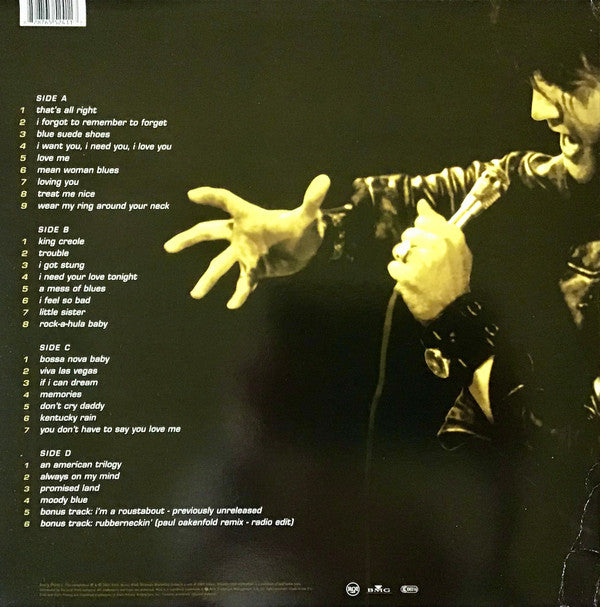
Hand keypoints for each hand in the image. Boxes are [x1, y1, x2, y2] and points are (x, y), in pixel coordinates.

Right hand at [164, 175, 330, 308]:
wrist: (307, 246)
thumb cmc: (303, 225)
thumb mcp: (308, 215)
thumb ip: (312, 201)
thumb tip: (325, 180)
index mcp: (249, 216)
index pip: (227, 203)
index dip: (211, 197)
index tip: (192, 194)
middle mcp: (241, 234)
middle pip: (209, 233)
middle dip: (189, 239)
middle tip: (169, 247)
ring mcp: (245, 253)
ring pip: (220, 265)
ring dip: (208, 279)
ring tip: (195, 294)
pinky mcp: (254, 269)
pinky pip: (243, 282)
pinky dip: (239, 294)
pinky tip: (232, 305)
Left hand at [387, 199, 471, 322]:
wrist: (452, 308)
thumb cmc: (455, 278)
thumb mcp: (457, 249)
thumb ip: (439, 223)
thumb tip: (421, 203)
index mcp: (453, 236)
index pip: (423, 220)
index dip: (421, 231)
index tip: (425, 242)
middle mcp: (439, 245)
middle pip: (409, 233)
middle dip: (410, 245)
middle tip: (419, 259)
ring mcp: (424, 259)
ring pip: (400, 249)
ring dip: (404, 261)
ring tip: (416, 271)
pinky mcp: (410, 274)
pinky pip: (393, 266)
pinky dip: (398, 274)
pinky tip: (409, 279)